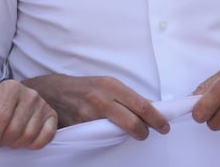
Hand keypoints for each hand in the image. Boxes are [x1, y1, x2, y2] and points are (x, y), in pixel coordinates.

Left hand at [0, 80, 56, 149]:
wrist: (13, 100)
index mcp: (11, 88)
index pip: (2, 116)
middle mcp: (29, 94)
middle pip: (15, 128)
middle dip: (4, 141)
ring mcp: (42, 104)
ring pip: (29, 134)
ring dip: (17, 144)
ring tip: (9, 142)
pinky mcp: (52, 115)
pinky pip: (47, 135)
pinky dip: (36, 144)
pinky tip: (26, 144)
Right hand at [22, 74, 168, 139]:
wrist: (55, 92)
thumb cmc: (85, 87)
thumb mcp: (107, 84)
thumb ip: (127, 97)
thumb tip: (151, 107)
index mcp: (111, 85)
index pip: (141, 105)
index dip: (156, 118)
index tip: (164, 126)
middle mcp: (101, 98)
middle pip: (133, 121)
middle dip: (146, 131)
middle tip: (151, 133)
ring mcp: (90, 114)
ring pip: (120, 130)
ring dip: (131, 134)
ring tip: (136, 133)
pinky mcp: (82, 127)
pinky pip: (104, 135)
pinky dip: (113, 136)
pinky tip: (116, 134)